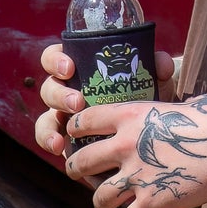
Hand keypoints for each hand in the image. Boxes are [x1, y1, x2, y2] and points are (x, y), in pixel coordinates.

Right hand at [34, 41, 178, 151]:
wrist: (148, 132)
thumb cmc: (145, 98)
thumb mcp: (151, 81)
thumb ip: (156, 68)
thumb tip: (161, 65)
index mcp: (80, 70)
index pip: (56, 58)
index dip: (56, 60)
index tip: (70, 68)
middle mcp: (67, 91)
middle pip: (50, 88)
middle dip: (59, 95)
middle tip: (77, 102)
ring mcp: (64, 117)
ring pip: (45, 117)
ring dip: (49, 126)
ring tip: (61, 138)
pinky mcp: (66, 140)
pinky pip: (49, 139)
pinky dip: (50, 142)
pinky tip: (59, 149)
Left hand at [36, 45, 206, 207]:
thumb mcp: (181, 103)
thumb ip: (171, 106)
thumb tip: (186, 105)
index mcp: (128, 115)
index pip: (83, 121)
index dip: (74, 131)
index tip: (73, 137)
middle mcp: (124, 144)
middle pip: (80, 160)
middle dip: (75, 169)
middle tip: (77, 173)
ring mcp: (136, 176)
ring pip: (99, 197)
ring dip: (100, 204)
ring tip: (104, 206)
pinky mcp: (152, 203)